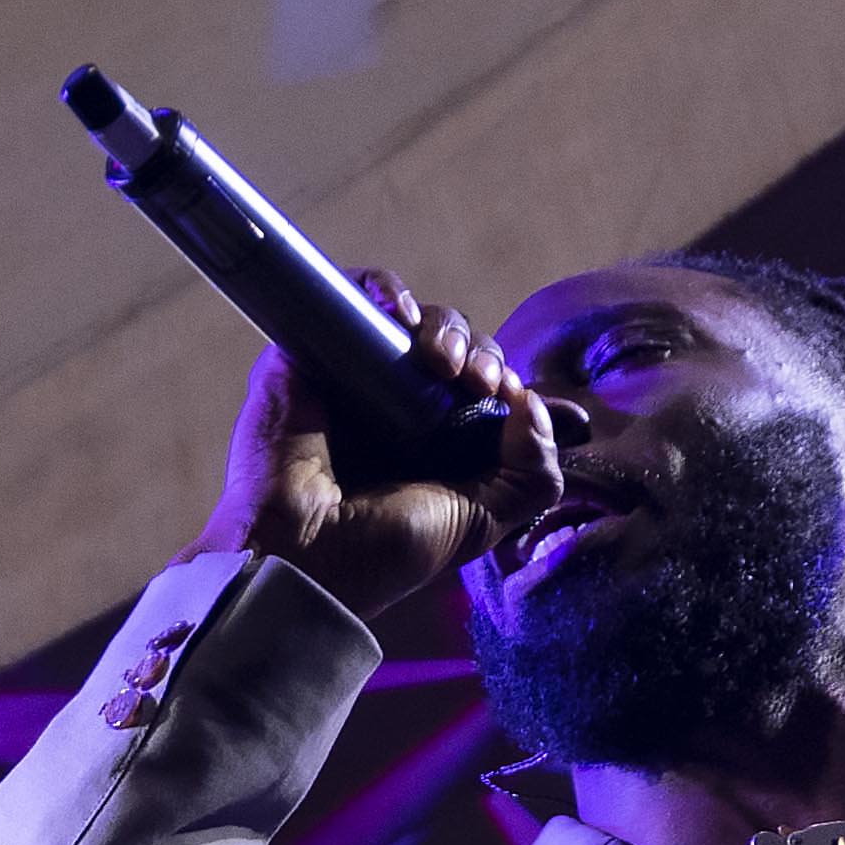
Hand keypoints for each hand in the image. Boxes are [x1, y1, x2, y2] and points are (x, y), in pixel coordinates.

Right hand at [195, 298, 558, 636]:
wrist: (304, 554)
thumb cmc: (383, 549)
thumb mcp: (482, 521)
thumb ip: (533, 474)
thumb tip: (540, 404)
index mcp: (435, 445)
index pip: (486, 389)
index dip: (511, 382)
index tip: (519, 397)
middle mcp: (396, 406)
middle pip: (458, 347)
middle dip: (481, 356)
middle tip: (477, 383)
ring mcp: (352, 375)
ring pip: (413, 318)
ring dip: (444, 328)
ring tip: (443, 362)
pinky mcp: (309, 352)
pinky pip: (352, 295)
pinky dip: (385, 290)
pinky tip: (403, 318)